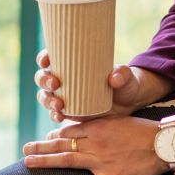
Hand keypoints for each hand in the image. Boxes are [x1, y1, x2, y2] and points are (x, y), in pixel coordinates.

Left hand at [22, 115, 166, 174]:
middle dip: (40, 147)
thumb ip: (101, 123)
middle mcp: (95, 142)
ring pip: (67, 160)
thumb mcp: (120, 120)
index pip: (68, 130)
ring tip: (28, 163)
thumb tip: (86, 127)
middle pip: (61, 144)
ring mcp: (101, 160)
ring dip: (46, 162)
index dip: (53, 135)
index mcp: (97, 127)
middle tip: (24, 149)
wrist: (164, 143)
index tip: (44, 139)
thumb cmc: (144, 131)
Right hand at [34, 51, 161, 123]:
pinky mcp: (70, 112)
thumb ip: (122, 74)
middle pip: (44, 78)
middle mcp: (65, 79)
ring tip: (59, 105)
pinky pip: (56, 114)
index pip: (52, 57)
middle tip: (55, 83)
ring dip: (47, 100)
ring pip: (46, 96)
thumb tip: (114, 77)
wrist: (130, 103)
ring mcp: (66, 96)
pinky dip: (54, 115)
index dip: (44, 57)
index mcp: (73, 64)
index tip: (47, 60)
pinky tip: (59, 117)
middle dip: (44, 80)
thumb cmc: (125, 82)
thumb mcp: (126, 76)